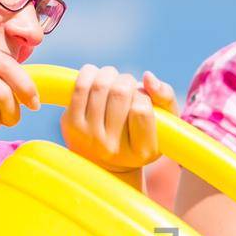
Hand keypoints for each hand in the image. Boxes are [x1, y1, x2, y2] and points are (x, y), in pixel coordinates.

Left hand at [61, 67, 175, 172]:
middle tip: (127, 86)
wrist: (104, 162)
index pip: (141, 109)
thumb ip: (165, 96)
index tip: (141, 100)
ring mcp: (88, 137)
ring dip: (109, 74)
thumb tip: (147, 76)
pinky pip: (80, 87)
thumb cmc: (140, 135)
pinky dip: (90, 73)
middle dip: (126, 81)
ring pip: (100, 86)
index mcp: (141, 150)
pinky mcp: (70, 124)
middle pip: (120, 93)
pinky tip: (96, 77)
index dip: (143, 96)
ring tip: (113, 80)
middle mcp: (112, 148)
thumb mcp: (164, 122)